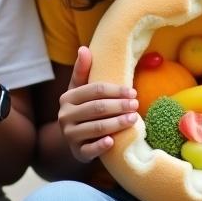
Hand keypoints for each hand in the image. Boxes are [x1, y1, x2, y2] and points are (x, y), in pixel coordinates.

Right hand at [59, 46, 137, 162]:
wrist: (75, 138)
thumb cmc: (82, 108)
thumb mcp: (80, 89)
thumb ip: (83, 70)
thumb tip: (83, 48)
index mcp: (67, 98)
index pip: (94, 91)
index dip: (115, 91)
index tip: (133, 93)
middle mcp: (65, 116)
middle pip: (96, 108)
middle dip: (119, 106)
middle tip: (136, 105)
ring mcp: (70, 135)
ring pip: (96, 128)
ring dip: (116, 123)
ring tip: (134, 119)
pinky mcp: (77, 152)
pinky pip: (89, 150)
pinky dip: (101, 145)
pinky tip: (113, 141)